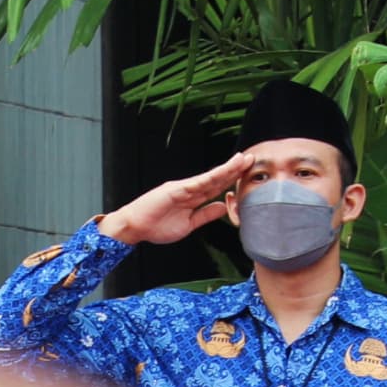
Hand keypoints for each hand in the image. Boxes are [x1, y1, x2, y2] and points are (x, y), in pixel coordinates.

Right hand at [92, 149, 258, 247]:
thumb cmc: (156, 226)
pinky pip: (197, 184)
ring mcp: (183, 188)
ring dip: (226, 169)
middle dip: (234, 170)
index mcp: (192, 198)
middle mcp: (189, 189)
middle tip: (251, 159)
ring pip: (209, 178)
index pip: (216, 187)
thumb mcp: (188, 225)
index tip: (246, 173)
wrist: (135, 227)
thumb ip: (205, 215)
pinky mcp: (175, 190)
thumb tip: (222, 207)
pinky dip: (210, 178)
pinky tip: (223, 172)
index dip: (232, 180)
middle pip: (216, 179)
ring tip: (242, 160)